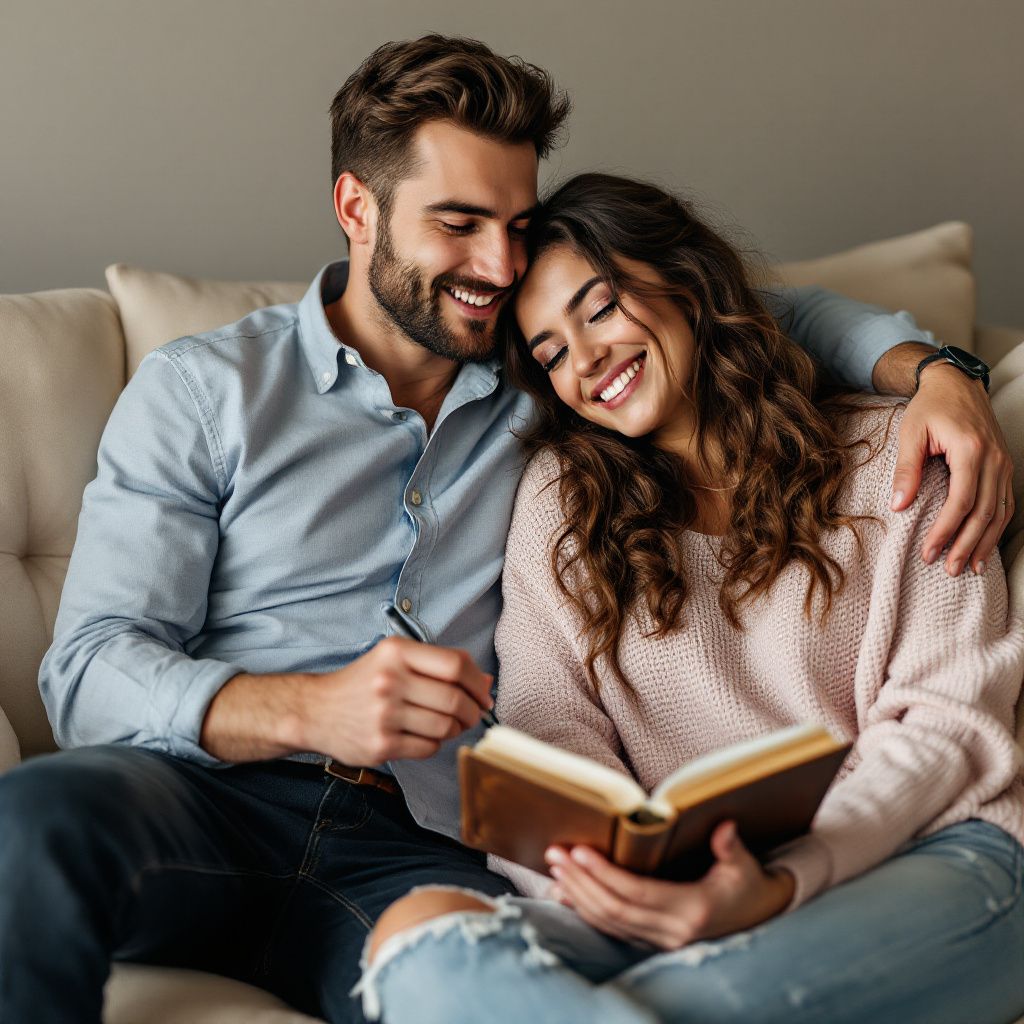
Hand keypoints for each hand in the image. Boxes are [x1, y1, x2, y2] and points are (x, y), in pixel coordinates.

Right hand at [301, 636, 492, 764]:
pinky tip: (424, 735)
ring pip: (445, 726)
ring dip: (455, 729)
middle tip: (472, 714)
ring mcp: (383, 715)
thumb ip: (440, 666)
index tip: (483, 693)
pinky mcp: (380, 745)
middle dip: (472, 710)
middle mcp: (389, 681)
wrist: (315, 710)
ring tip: (447, 725)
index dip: (478, 682)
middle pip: (455, 699)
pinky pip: (428, 747)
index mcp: (396, 652)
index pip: (455, 665)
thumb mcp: (396, 659)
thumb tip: (486, 682)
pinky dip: (435, 743)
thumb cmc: (364, 682)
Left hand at [545, 821, 793, 949]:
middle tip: (555, 853)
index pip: (637, 893)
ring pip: (609, 922)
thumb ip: (731, 847)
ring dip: (578, 895)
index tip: (580, 851)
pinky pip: (612, 930)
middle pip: (614, 909)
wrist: (758, 916)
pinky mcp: (652, 942)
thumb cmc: (748, 884)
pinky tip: (563, 894)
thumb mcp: (744, 865)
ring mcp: (661, 942)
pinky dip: (585, 912)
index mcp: (693, 910)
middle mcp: (672, 932)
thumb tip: (724, 827)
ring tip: (554, 867)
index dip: (605, 874)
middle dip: (580, 882)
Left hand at [891, 364, 1013, 575]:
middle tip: (949, 570)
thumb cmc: (929, 408)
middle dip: (965, 545)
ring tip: (969, 568)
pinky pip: (1006, 503)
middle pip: (983, 513)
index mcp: (970, 450)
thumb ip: (907, 469)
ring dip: (985, 543)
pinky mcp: (1004, 466)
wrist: (956, 383)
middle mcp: (994, 458)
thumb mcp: (910, 433)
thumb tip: (899, 506)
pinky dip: (997, 527)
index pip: (960, 502)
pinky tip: (986, 546)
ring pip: (999, 512)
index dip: (945, 531)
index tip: (928, 553)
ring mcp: (1004, 463)